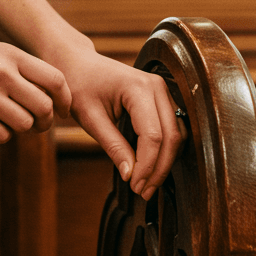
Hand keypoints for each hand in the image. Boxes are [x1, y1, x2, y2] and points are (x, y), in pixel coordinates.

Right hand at [0, 34, 70, 143]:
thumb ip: (15, 68)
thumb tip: (46, 94)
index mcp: (9, 54)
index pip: (55, 80)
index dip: (64, 100)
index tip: (62, 111)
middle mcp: (1, 73)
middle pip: (44, 107)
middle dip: (45, 121)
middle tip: (38, 125)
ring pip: (24, 124)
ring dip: (21, 129)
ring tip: (7, 122)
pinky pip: (1, 135)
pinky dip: (0, 135)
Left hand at [57, 46, 186, 198]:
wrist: (78, 64)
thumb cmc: (80, 85)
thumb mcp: (90, 118)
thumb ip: (112, 145)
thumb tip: (130, 174)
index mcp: (138, 88)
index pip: (153, 135)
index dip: (147, 165)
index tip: (135, 185)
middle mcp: (157, 86)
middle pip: (171, 136)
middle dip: (158, 168)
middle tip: (143, 191)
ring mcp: (163, 90)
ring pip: (177, 134)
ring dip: (165, 162)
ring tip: (147, 184)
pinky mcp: (162, 97)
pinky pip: (172, 127)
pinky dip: (164, 150)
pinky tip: (151, 167)